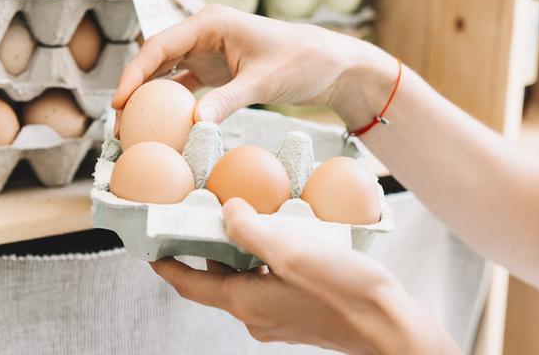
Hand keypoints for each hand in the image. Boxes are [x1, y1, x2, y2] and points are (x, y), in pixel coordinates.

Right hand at [112, 4, 397, 126]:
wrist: (330, 65)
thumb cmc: (302, 62)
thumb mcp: (263, 84)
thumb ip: (227, 101)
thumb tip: (194, 124)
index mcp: (211, 22)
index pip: (159, 45)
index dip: (134, 73)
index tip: (119, 102)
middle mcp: (204, 32)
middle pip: (156, 58)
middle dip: (135, 88)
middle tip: (119, 123)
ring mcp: (209, 50)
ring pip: (166, 72)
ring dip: (149, 97)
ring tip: (132, 127)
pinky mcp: (217, 69)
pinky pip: (184, 85)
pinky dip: (171, 103)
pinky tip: (160, 125)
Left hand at [151, 198, 459, 353]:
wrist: (389, 326)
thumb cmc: (343, 291)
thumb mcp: (291, 251)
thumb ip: (251, 230)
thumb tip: (226, 211)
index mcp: (245, 301)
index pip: (190, 284)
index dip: (167, 266)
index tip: (149, 249)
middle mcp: (256, 315)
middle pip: (217, 280)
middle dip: (206, 249)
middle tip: (201, 215)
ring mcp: (279, 318)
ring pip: (247, 279)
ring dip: (241, 251)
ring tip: (245, 216)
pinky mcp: (300, 315)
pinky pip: (271, 283)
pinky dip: (267, 260)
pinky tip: (284, 237)